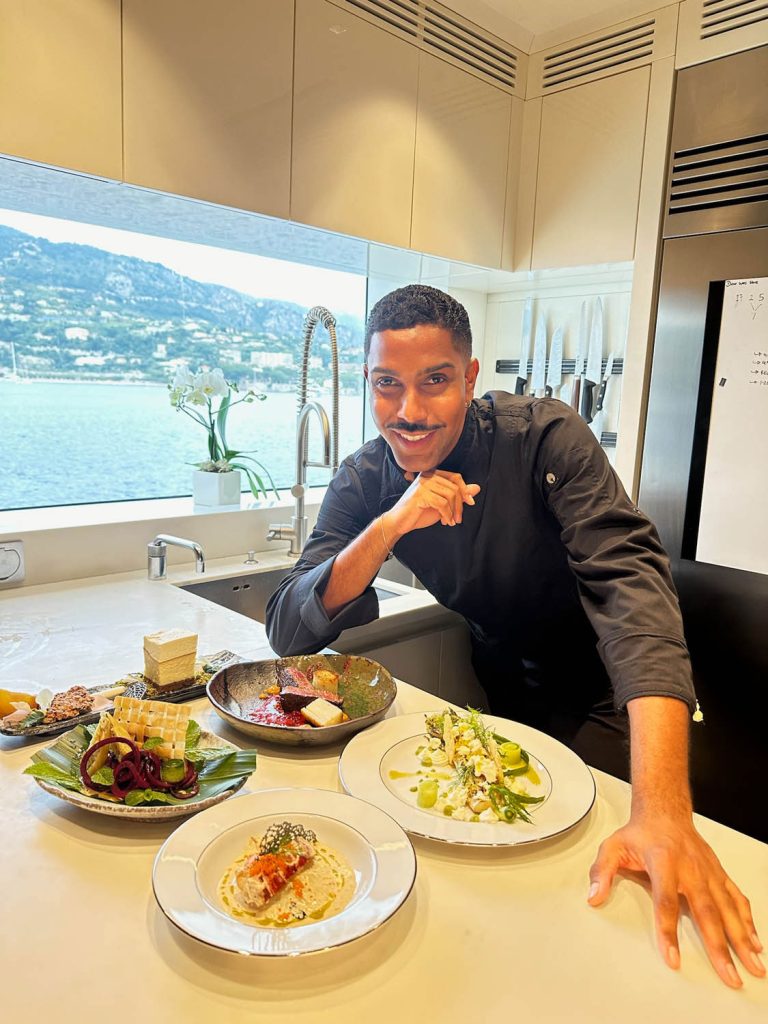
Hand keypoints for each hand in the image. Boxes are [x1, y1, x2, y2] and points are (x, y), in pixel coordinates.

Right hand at [384, 470, 480, 537]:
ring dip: (453, 512)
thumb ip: (458, 495)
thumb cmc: (419, 513)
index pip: (455, 477)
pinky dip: (446, 514)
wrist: (400, 523)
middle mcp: (427, 476)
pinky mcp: (420, 494)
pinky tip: (444, 522)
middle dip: (459, 505)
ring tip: (450, 521)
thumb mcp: (443, 503)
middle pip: (454, 487)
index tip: (470, 503)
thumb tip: (477, 488)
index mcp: (432, 474)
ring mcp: (423, 484)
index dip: (465, 490)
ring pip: (450, 495)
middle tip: (458, 519)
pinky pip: (442, 503)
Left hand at [588, 812, 764, 987]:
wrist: (665, 811)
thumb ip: (602, 871)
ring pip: (728, 909)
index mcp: (663, 862)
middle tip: (729, 976)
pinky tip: (754, 942)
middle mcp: (691, 868)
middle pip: (706, 912)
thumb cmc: (640, 833)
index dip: (668, 932)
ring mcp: (708, 872)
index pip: (666, 902)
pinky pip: (736, 899)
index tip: (672, 959)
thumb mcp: (613, 846)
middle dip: (719, 947)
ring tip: (753, 965)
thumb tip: (593, 897)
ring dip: (742, 939)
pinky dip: (747, 921)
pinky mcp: (718, 874)